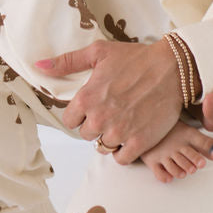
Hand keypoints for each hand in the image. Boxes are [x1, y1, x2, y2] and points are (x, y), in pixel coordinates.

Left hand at [37, 41, 181, 163]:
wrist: (173, 67)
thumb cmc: (136, 58)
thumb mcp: (99, 52)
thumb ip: (67, 62)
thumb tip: (39, 65)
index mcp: (87, 97)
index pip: (69, 121)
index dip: (81, 114)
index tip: (93, 107)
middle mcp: (100, 117)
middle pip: (87, 135)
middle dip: (96, 125)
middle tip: (111, 112)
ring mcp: (120, 131)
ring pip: (104, 147)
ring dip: (112, 137)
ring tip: (123, 122)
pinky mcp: (139, 142)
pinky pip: (122, 159)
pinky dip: (125, 151)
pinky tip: (132, 135)